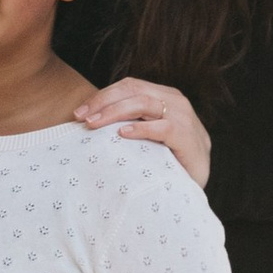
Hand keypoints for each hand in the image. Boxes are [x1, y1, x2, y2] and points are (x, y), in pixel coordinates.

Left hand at [76, 79, 211, 193]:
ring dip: (115, 112)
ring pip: (144, 103)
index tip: (79, 112)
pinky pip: (162, 127)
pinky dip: (141, 128)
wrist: (193, 186)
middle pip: (133, 91)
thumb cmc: (165, 160)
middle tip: (81, 117)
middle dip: (103, 102)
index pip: (129, 86)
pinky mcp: (187, 137)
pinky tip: (122, 134)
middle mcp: (175, 100)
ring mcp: (184, 117)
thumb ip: (128, 121)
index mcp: (164, 95)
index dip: (102, 96)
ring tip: (94, 124)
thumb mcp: (146, 135)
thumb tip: (88, 118)